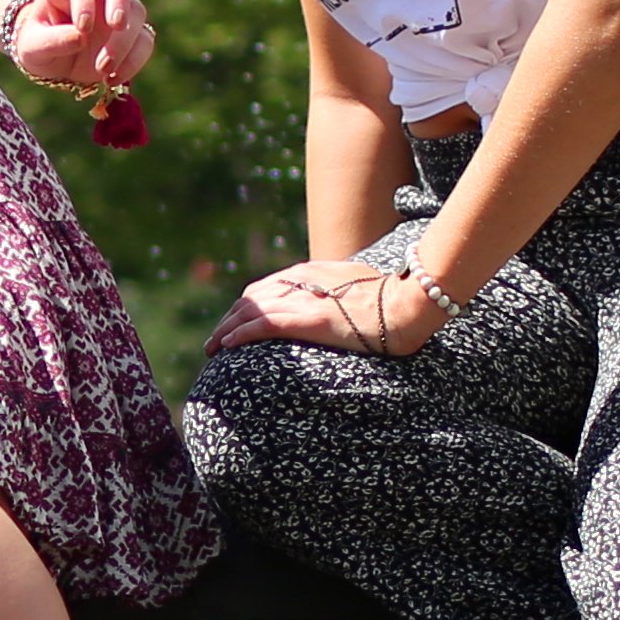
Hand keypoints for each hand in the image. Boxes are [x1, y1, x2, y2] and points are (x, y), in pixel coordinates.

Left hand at [2, 0, 154, 92]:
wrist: (53, 60)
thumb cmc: (38, 45)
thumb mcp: (32, 47)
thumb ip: (50, 41)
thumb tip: (79, 37)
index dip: (84, 0)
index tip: (82, 28)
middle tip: (117, 25)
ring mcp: (118, 10)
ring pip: (136, 12)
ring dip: (123, 43)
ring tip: (102, 70)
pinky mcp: (133, 33)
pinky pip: (145, 41)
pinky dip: (133, 61)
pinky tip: (112, 78)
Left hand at [207, 257, 455, 359]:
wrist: (407, 303)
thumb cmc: (393, 297)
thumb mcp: (360, 286)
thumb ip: (342, 291)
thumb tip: (341, 303)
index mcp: (313, 272)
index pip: (268, 287)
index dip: (248, 305)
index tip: (238, 321)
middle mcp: (301, 281)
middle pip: (252, 297)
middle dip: (231, 317)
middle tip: (216, 339)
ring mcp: (304, 299)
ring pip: (251, 311)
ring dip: (226, 329)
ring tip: (212, 347)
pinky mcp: (307, 319)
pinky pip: (262, 325)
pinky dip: (240, 334)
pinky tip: (227, 346)